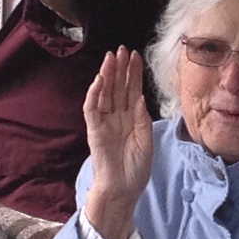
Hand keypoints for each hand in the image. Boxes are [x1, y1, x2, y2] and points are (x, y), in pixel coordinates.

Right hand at [79, 47, 155, 238]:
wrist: (123, 189)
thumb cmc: (136, 168)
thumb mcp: (146, 141)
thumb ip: (143, 119)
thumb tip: (141, 97)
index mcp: (131, 118)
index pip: (131, 90)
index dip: (133, 74)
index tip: (136, 56)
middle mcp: (117, 117)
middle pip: (117, 87)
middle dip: (120, 68)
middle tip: (122, 49)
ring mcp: (104, 123)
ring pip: (104, 94)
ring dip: (107, 75)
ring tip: (110, 58)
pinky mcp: (94, 131)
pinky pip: (92, 109)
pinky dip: (94, 94)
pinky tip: (99, 80)